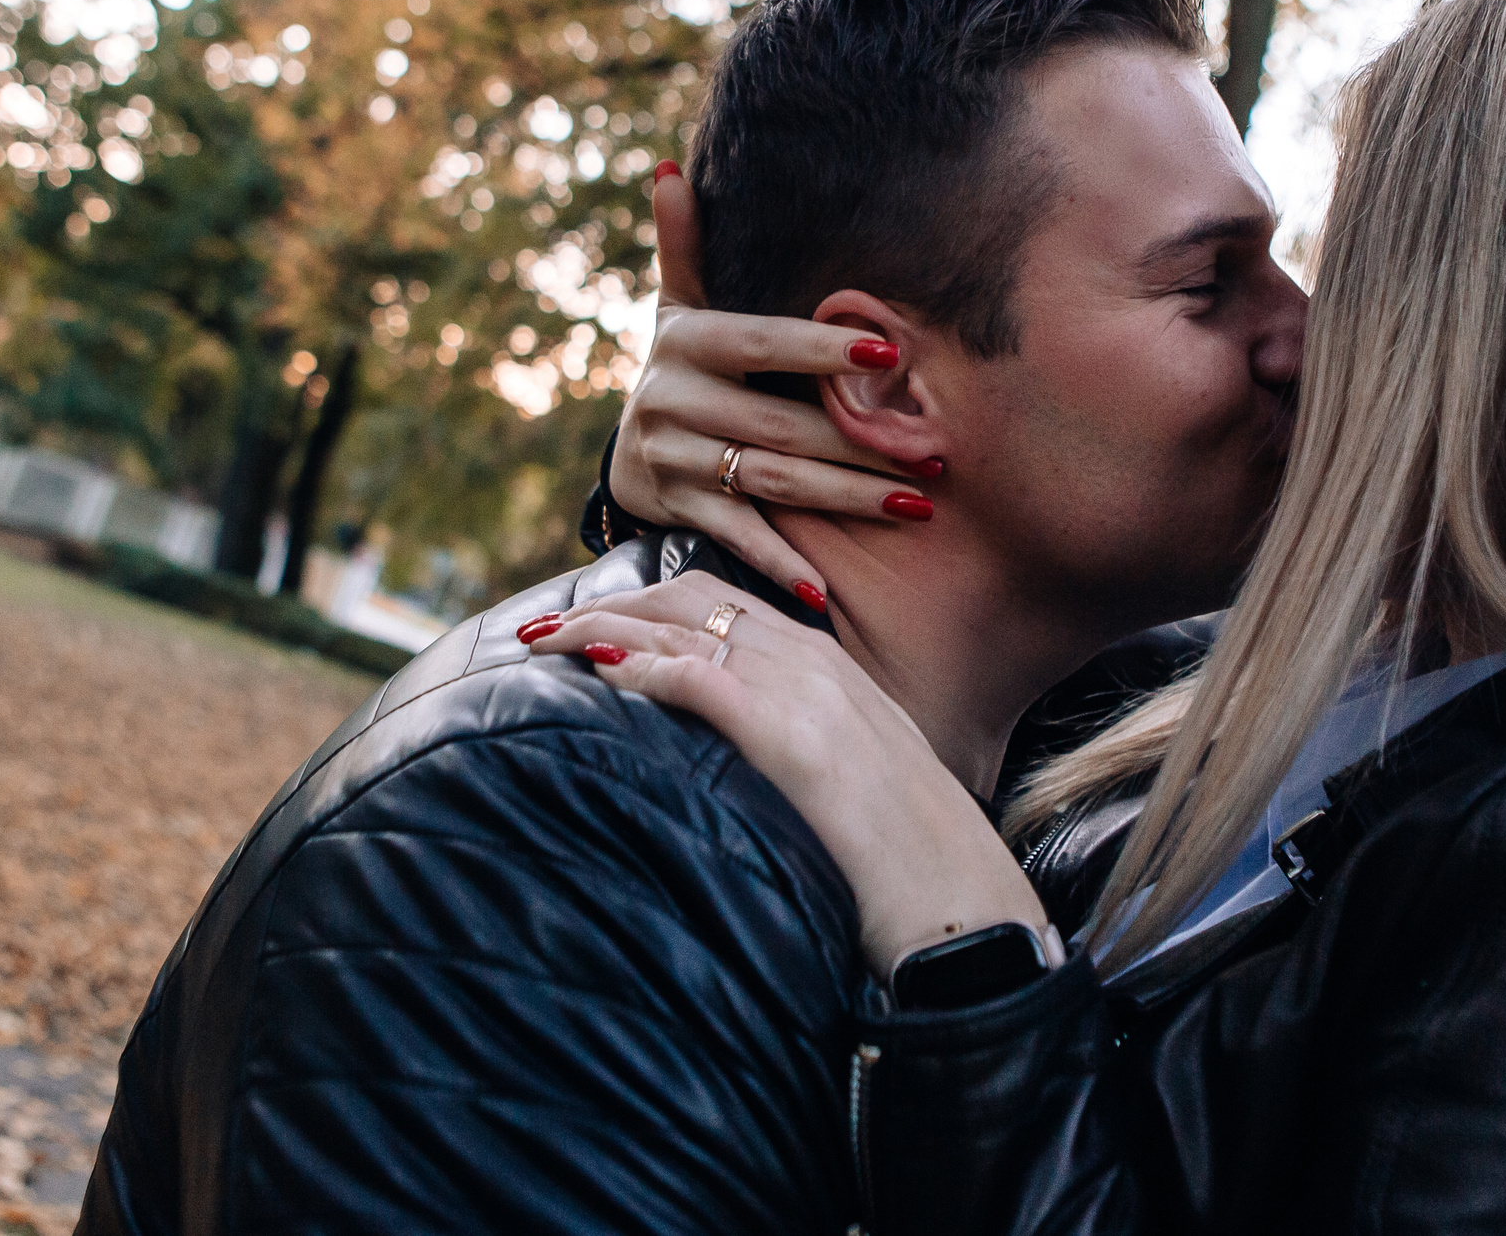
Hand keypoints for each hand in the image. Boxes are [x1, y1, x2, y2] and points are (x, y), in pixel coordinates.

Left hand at [542, 571, 1051, 977]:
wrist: (963, 906)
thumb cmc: (912, 865)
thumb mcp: (860, 783)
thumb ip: (808, 753)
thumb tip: (749, 768)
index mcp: (832, 671)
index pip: (725, 603)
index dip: (649, 604)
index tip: (593, 620)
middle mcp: (814, 665)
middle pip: (690, 600)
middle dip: (608, 604)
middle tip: (544, 628)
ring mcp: (805, 695)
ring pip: (683, 629)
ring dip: (601, 628)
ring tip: (542, 642)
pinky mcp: (792, 739)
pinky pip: (700, 679)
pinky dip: (641, 669)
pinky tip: (597, 674)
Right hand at [621, 170, 935, 602]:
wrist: (627, 451)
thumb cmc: (685, 368)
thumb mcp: (677, 308)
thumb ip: (683, 245)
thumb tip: (671, 168)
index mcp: (686, 344)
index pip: (762, 342)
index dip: (822, 351)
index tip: (891, 358)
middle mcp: (671, 402)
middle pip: (778, 424)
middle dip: (859, 444)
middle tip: (934, 453)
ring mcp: (672, 461)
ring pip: (770, 481)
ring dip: (845, 497)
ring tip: (914, 505)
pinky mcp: (676, 511)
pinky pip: (734, 536)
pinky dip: (778, 564)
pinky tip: (825, 591)